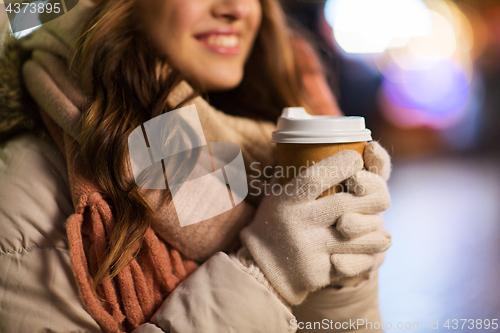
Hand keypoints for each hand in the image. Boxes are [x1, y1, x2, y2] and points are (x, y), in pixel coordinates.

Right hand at [240, 150, 390, 304]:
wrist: (264, 269)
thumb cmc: (278, 222)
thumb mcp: (277, 194)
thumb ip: (296, 173)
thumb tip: (323, 141)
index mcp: (286, 201)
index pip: (315, 177)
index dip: (341, 164)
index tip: (356, 158)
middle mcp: (298, 224)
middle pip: (347, 204)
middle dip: (373, 194)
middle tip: (380, 193)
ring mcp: (311, 250)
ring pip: (362, 234)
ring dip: (376, 225)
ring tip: (376, 220)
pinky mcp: (322, 272)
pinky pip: (361, 260)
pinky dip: (372, 251)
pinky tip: (371, 244)